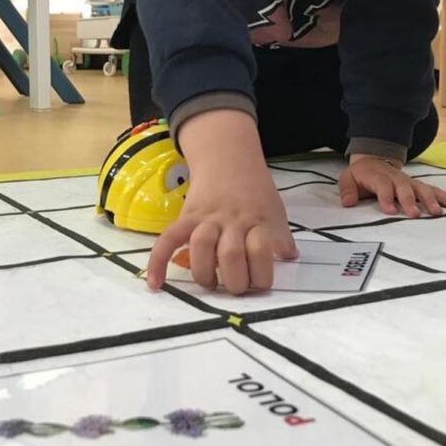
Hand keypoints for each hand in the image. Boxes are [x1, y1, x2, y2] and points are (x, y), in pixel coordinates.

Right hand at [146, 111, 297, 294]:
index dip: (262, 275)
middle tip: (236, 287)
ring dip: (205, 273)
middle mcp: (231, 220)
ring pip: (201, 247)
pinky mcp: (186, 217)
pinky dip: (158, 262)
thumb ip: (281, 235)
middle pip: (230, 254)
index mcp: (257, 220)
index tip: (260, 284)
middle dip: (234, 281)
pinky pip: (168, 239)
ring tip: (211, 283)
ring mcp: (206, 218)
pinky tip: (156, 284)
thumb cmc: (254, 190)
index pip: (262, 250)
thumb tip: (290, 258)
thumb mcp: (275, 210)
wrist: (228, 158)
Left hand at [338, 155, 445, 217]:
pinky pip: (434, 190)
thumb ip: (347, 190)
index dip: (386, 198)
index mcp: (378, 177)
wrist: (374, 160)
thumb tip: (348, 203)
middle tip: (416, 215)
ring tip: (438, 213)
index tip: (390, 210)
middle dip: (410, 201)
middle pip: (404, 189)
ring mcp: (409, 181)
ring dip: (431, 200)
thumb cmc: (361, 175)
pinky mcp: (419, 185)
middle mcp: (396, 179)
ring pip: (422, 189)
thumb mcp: (348, 179)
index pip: (382, 187)